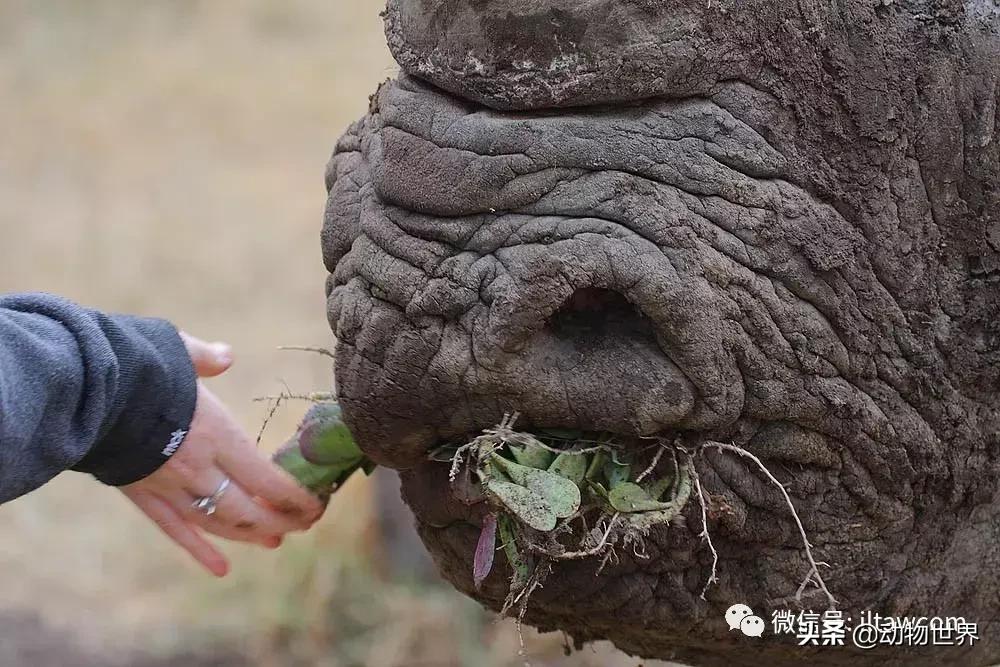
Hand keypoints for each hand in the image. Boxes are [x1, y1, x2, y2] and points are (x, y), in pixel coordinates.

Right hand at [120, 333, 323, 576]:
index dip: (296, 499)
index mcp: (217, 435)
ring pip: (217, 524)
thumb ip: (205, 357)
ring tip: (275, 542)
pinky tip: (221, 568)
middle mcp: (197, 468)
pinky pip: (174, 530)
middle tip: (302, 525)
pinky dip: (199, 551)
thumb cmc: (135, 364)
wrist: (81, 388)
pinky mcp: (141, 495)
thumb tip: (225, 356)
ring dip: (249, 536)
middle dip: (280, 522)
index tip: (317, 505)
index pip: (267, 480)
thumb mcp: (178, 350)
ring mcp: (168, 486)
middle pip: (248, 510)